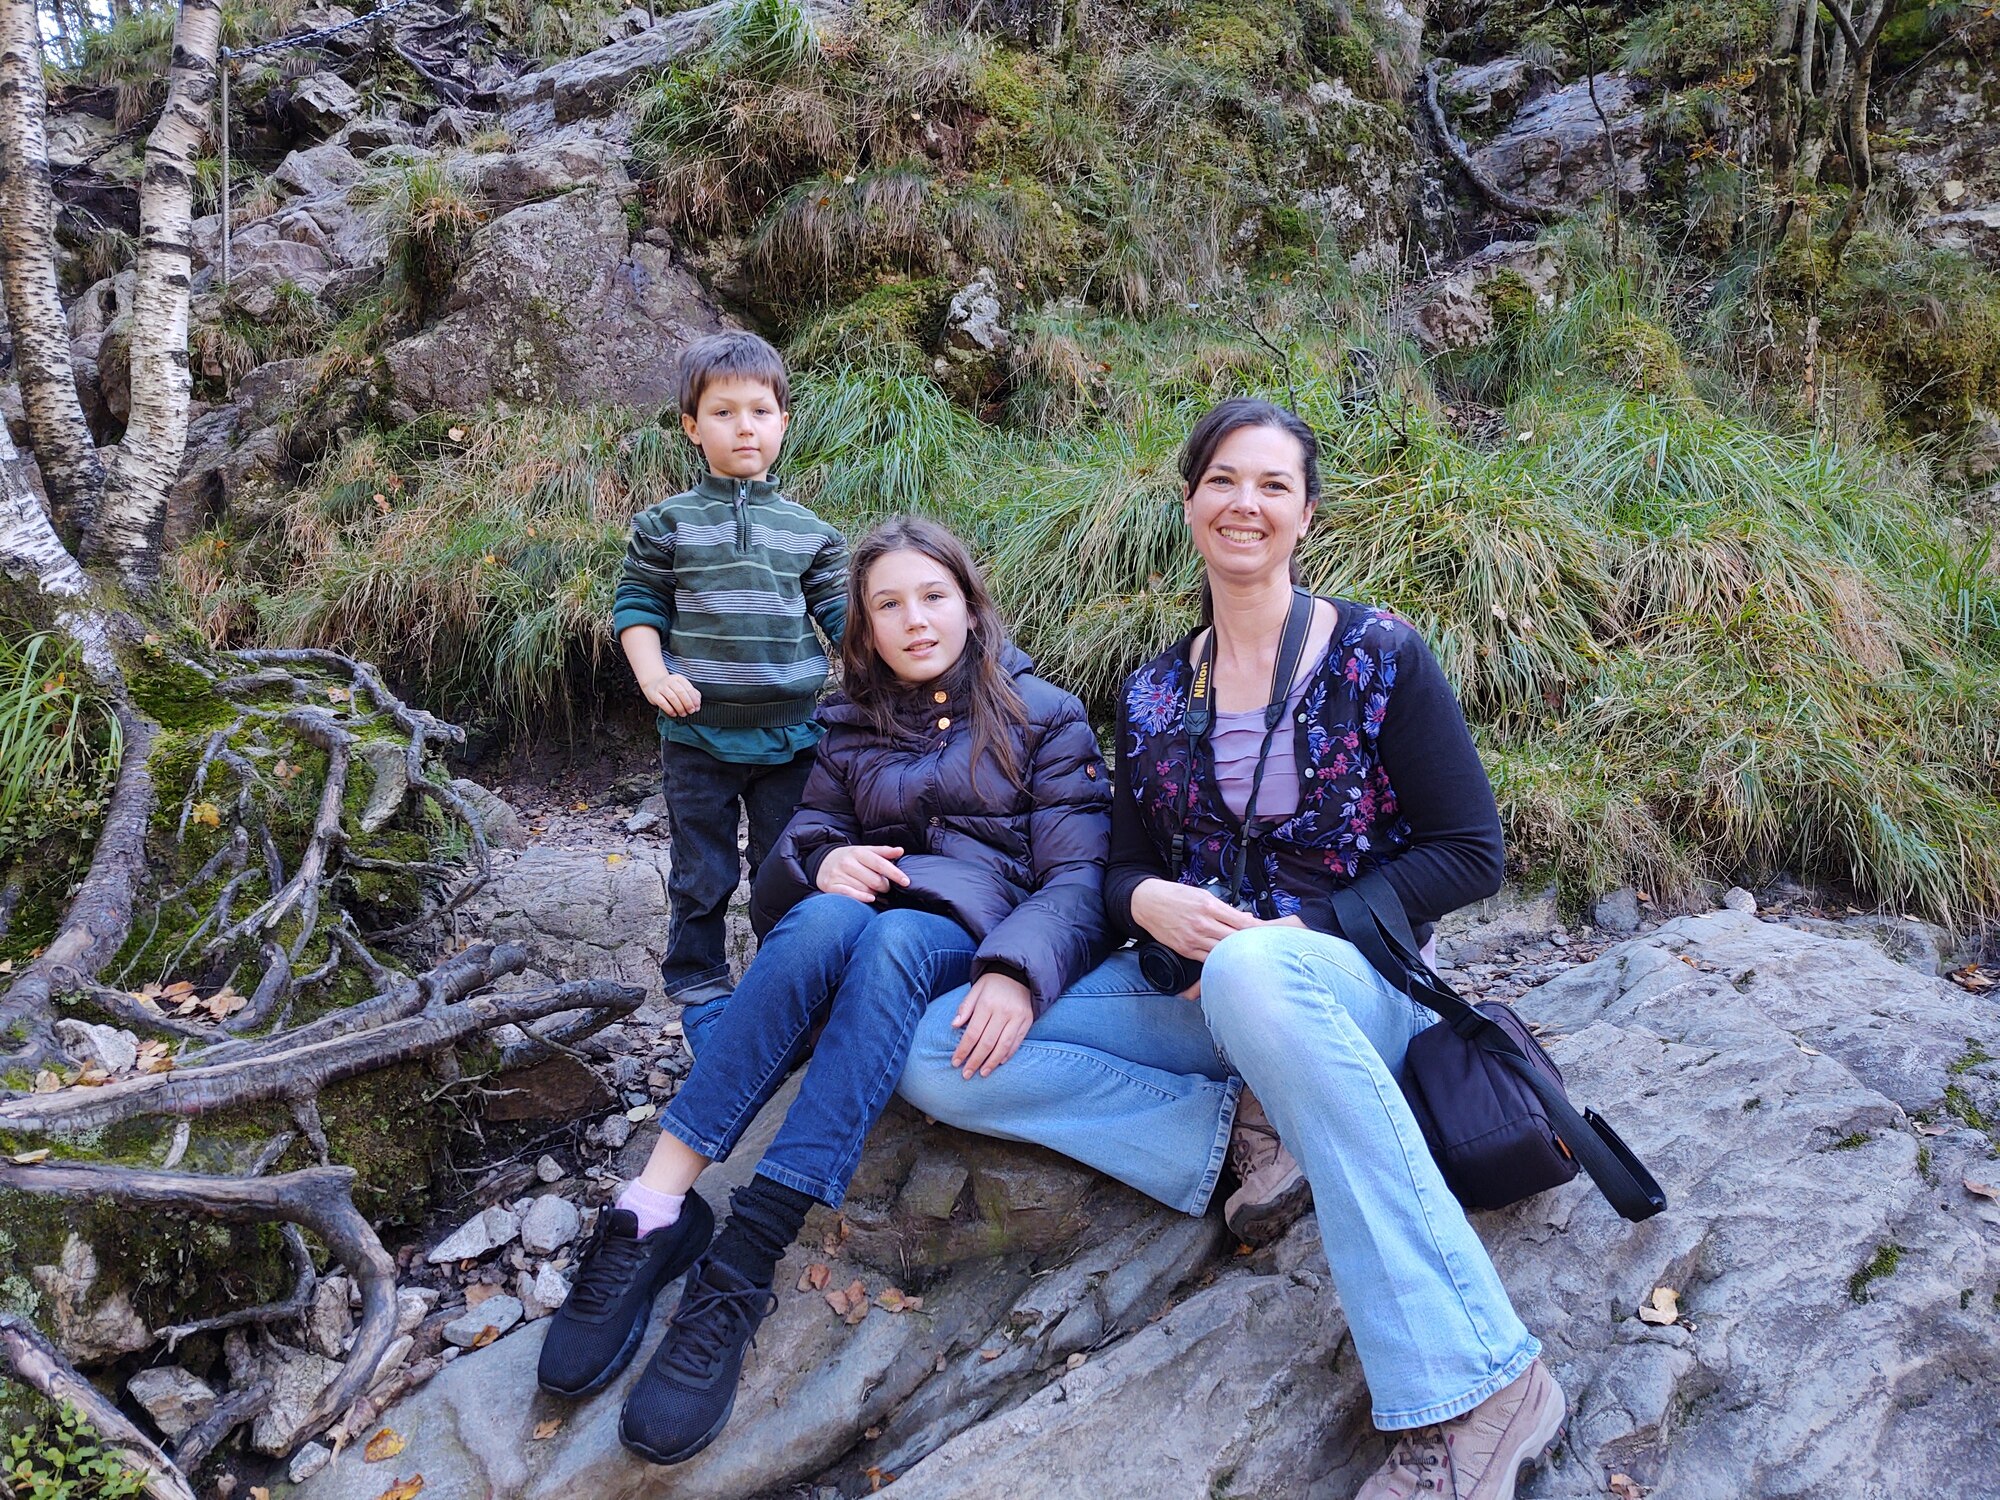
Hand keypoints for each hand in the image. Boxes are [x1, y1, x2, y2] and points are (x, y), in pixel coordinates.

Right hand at [638, 670, 700, 717]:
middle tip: (691, 711)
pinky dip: (669, 709)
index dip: (694, 699)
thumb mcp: (682, 687)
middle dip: (688, 703)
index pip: (688, 688)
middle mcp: (669, 680)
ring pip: (672, 697)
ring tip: (683, 714)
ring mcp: (660, 686)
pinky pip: (662, 702)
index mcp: (679, 678)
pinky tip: (674, 714)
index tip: (697, 708)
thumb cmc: (671, 688)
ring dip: (679, 707)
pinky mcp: (653, 693)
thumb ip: (692, 694)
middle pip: (681, 692)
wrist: (653, 683)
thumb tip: (698, 704)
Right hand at [815, 844, 909, 901]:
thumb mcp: (866, 851)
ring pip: (865, 890)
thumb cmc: (851, 858)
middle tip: (883, 886)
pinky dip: (862, 898)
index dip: (895, 873)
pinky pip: (850, 895)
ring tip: (870, 889)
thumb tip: (900, 850)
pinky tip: (870, 898)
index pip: (880, 864)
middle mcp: (847, 862)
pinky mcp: (830, 886)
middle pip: (874, 880)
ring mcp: (838, 874)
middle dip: (884, 886)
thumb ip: (884, 852)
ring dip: (873, 893)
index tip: (906, 882)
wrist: (823, 861)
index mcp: (858, 852)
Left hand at [951, 972, 1034, 1076]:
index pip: (973, 1033)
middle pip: (987, 1043)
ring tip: (982, 1073)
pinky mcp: (1028, 1021)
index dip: (963, 1050)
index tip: (955, 1062)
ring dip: (991, 1063)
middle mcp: (1003, 1012)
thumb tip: (954, 1025)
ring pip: (1003, 1046)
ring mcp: (1017, 1017)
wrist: (1020, 972)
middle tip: (966, 1074)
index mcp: (987, 1004)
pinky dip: (1007, 1054)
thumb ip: (965, 1007)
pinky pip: (1017, 1042)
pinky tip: (998, 1063)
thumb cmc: (993, 983)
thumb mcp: (976, 989)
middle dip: (975, 1061)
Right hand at [1128, 878, 1260, 962]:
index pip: (1242, 922)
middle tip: (1269, 949)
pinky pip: (1208, 960)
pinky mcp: (1185, 950)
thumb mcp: (1202, 894)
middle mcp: (1203, 923)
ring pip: (1223, 952)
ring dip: (1239, 956)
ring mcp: (1194, 939)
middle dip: (1254, 944)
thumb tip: (1245, 918)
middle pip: (1236, 939)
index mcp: (1209, 906)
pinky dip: (1220, 963)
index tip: (1274, 934)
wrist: (1146, 902)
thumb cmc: (1175, 895)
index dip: (1260, 930)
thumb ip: (1224, 908)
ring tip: (1253, 960)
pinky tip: (1230, 964)